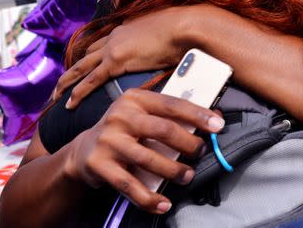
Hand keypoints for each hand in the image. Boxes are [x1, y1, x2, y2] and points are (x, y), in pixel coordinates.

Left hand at [53, 6, 199, 108]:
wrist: (184, 26)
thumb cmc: (183, 29)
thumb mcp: (166, 32)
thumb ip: (159, 40)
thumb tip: (166, 48)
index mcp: (126, 28)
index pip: (103, 44)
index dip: (91, 57)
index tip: (83, 67)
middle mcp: (114, 36)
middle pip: (86, 55)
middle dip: (72, 70)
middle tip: (60, 84)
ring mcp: (113, 48)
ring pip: (81, 67)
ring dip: (66, 82)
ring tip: (55, 96)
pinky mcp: (115, 61)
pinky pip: (91, 80)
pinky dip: (78, 92)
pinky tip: (69, 104)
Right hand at [64, 88, 224, 213]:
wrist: (84, 151)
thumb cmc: (125, 130)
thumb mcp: (143, 114)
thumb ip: (170, 115)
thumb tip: (212, 116)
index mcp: (134, 99)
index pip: (172, 104)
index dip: (198, 114)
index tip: (218, 125)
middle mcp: (120, 116)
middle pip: (163, 130)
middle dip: (188, 144)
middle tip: (200, 152)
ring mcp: (108, 141)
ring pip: (149, 159)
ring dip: (173, 171)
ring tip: (187, 175)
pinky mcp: (99, 165)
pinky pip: (129, 185)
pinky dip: (149, 197)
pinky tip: (163, 203)